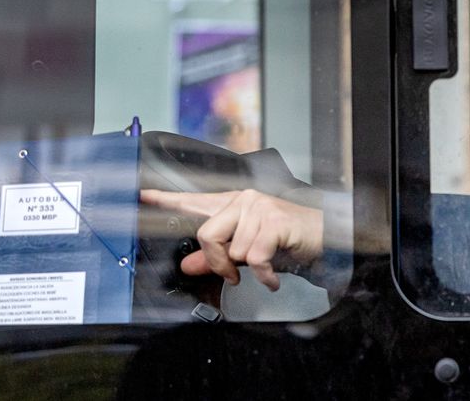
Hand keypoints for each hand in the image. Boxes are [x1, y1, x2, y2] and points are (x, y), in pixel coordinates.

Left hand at [140, 188, 323, 290]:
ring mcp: (259, 208)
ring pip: (232, 250)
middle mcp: (244, 201)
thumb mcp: (248, 252)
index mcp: (234, 205)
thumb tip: (189, 264)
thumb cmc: (289, 242)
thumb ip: (216, 257)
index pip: (194, 201)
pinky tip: (274, 274)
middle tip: (234, 272)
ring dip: (249, 267)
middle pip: (207, 234)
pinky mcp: (274, 222)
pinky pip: (254, 258)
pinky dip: (265, 274)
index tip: (142, 195)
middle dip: (218, 261)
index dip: (166, 200)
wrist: (327, 240)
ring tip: (267, 263)